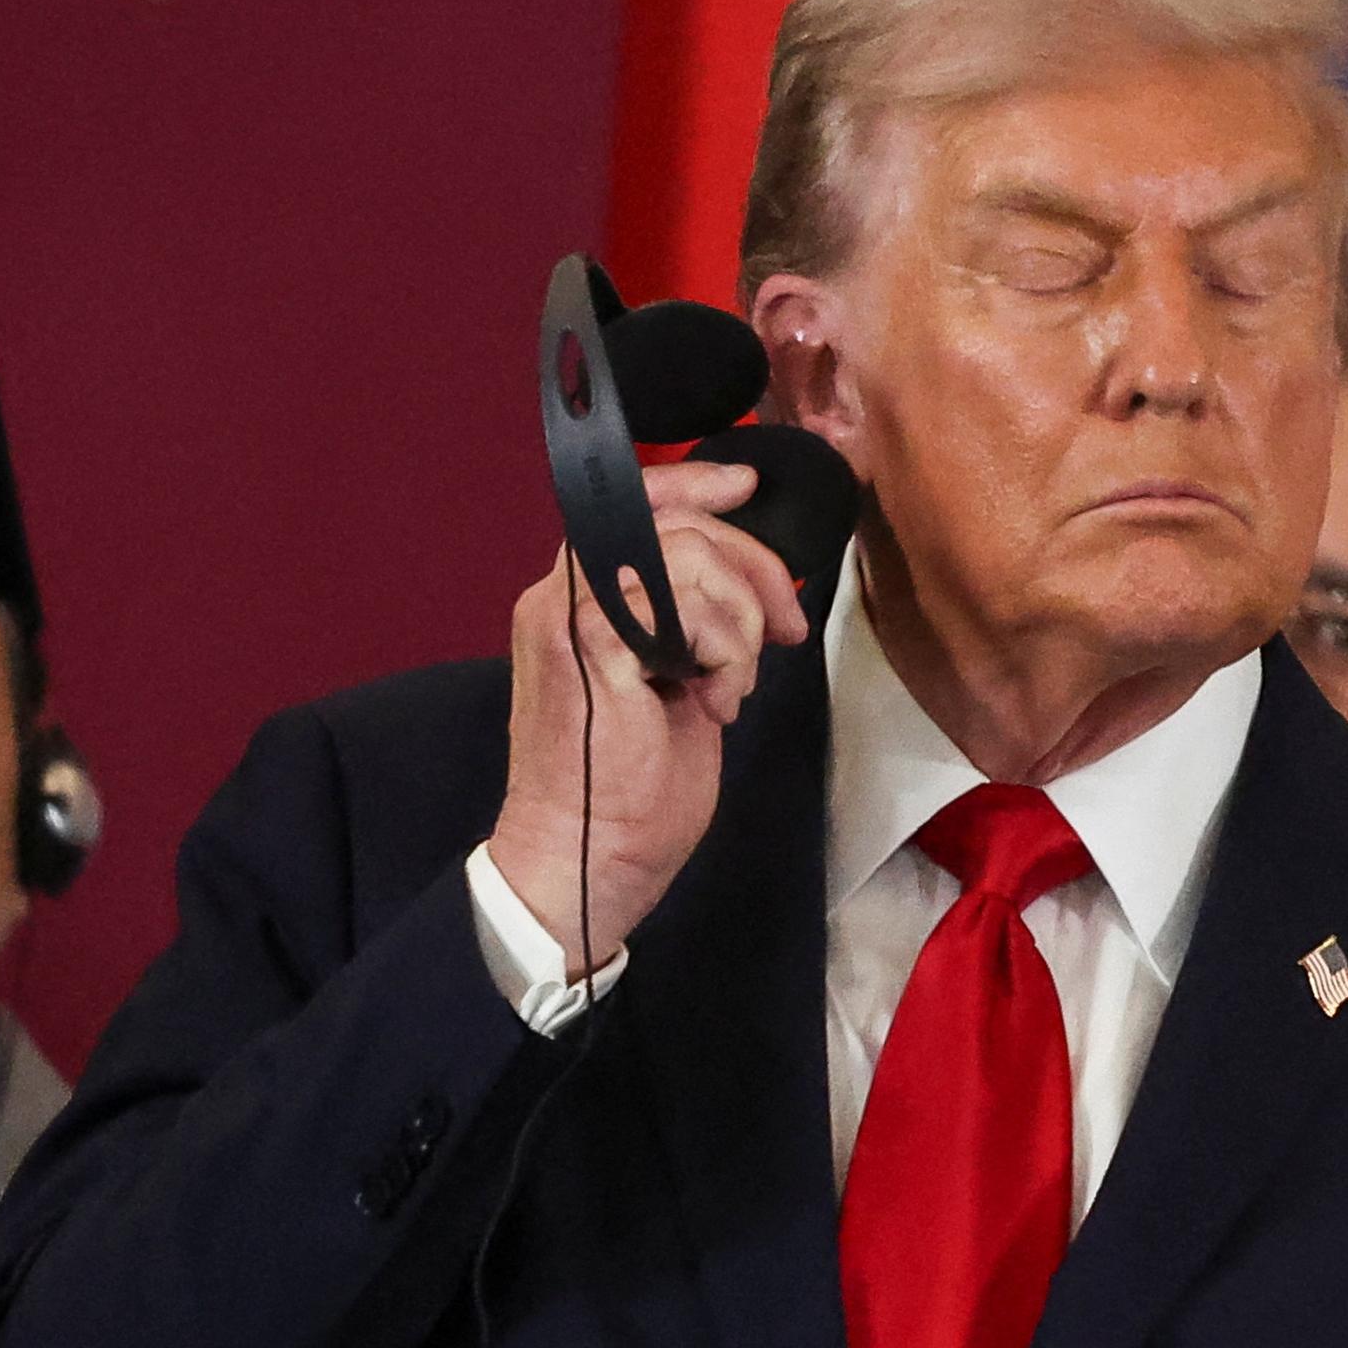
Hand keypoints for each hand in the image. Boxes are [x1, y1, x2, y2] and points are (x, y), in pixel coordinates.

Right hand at [486, 462, 805, 973]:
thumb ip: (687, 622)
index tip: (746, 484)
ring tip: (733, 686)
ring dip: (739, 620)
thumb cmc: (628, 794)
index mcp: (574, 601)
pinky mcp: (589, 644)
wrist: (584, 864)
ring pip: (684, 555)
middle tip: (787, 627)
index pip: (632, 504)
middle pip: (673, 521)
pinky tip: (716, 700)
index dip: (694, 483)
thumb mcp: (671, 683)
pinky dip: (723, 647)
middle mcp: (559, 596)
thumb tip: (744, 580)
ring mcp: (568, 616)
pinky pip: (682, 602)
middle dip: (751, 564)